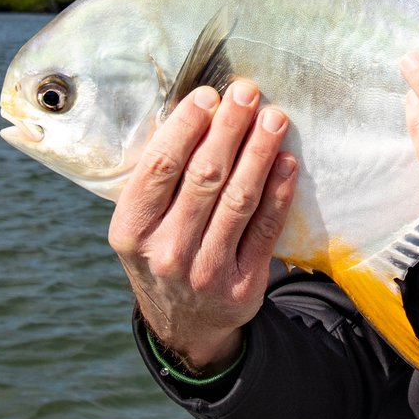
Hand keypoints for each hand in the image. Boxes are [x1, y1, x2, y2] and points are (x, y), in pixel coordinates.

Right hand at [108, 79, 295, 372]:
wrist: (184, 325)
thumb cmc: (163, 252)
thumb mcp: (141, 224)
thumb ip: (160, 180)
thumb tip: (198, 111)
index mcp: (131, 230)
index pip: (159, 168)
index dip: (185, 128)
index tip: (209, 96)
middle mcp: (165, 252)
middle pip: (204, 178)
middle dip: (229, 129)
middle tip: (248, 92)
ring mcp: (205, 271)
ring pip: (238, 199)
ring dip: (259, 152)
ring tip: (274, 118)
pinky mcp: (243, 284)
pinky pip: (265, 229)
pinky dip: (279, 192)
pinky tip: (287, 162)